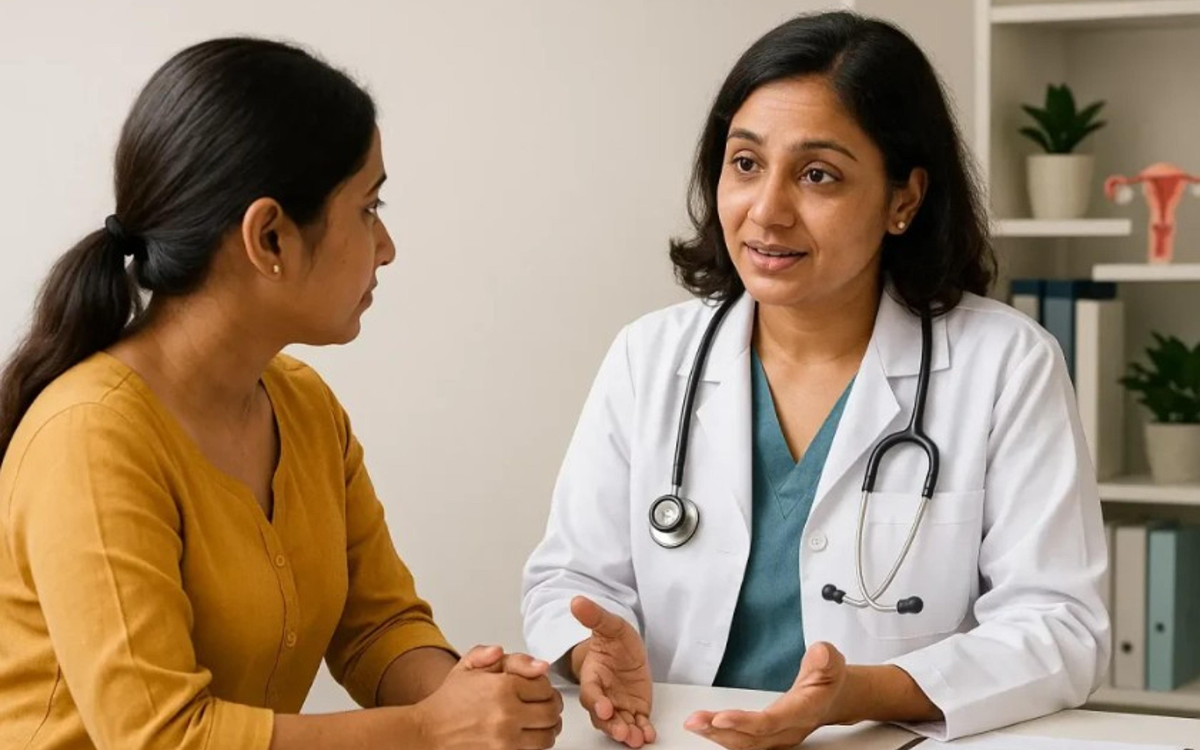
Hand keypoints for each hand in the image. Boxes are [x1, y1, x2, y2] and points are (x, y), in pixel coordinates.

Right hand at [413, 645, 563, 749]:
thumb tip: (535, 664)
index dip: (544, 686)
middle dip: (550, 706)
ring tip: (539, 723)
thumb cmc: (447, 702)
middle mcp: (507, 714)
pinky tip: (526, 736)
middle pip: (551, 712)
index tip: (537, 688)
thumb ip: (495, 655)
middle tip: (544, 705)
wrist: (427, 733)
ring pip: (547, 736)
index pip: (545, 686)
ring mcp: (506, 740)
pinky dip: (534, 744)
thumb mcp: (467, 667)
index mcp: (503, 687)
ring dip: (547, 728)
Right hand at [570, 596, 655, 747]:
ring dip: (626, 733)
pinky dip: (642, 731)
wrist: (625, 651)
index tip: (604, 707)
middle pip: (602, 716)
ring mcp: (618, 705)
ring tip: (635, 739)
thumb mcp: (610, 625)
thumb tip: (577, 601)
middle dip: (611, 725)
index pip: (590, 693)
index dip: (596, 702)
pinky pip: (637, 724)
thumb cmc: (613, 642)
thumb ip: (595, 616)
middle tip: (621, 731)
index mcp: (592, 676)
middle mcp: (603, 696)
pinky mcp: (634, 711)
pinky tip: (648, 735)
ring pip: (618, 724)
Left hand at [684, 642, 846, 749]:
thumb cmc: (828, 679)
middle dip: (720, 732)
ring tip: (694, 723)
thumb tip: (819, 652)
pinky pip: (742, 742)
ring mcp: (777, 737)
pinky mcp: (767, 737)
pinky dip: (721, 736)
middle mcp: (788, 730)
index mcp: (802, 712)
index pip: (772, 722)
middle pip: (752, 739)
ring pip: (744, 744)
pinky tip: (705, 727)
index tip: (721, 717)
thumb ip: (825, 659)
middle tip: (694, 721)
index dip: (746, 722)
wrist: (835, 698)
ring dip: (716, 735)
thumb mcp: (831, 662)